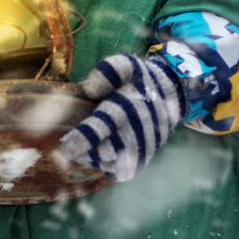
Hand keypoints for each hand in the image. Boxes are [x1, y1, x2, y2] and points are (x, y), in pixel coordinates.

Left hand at [60, 53, 184, 183]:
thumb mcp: (127, 66)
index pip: (104, 126)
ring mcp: (138, 152)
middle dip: (82, 151)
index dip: (85, 138)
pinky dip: (102, 164)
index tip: (67, 145)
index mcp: (127, 108)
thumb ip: (108, 71)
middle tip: (68, 145)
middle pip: (102, 153)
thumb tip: (88, 89)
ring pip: (105, 164)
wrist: (170, 99)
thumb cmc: (140, 81)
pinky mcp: (137, 164)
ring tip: (84, 144)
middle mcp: (134, 134)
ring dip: (90, 157)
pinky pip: (113, 171)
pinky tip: (99, 150)